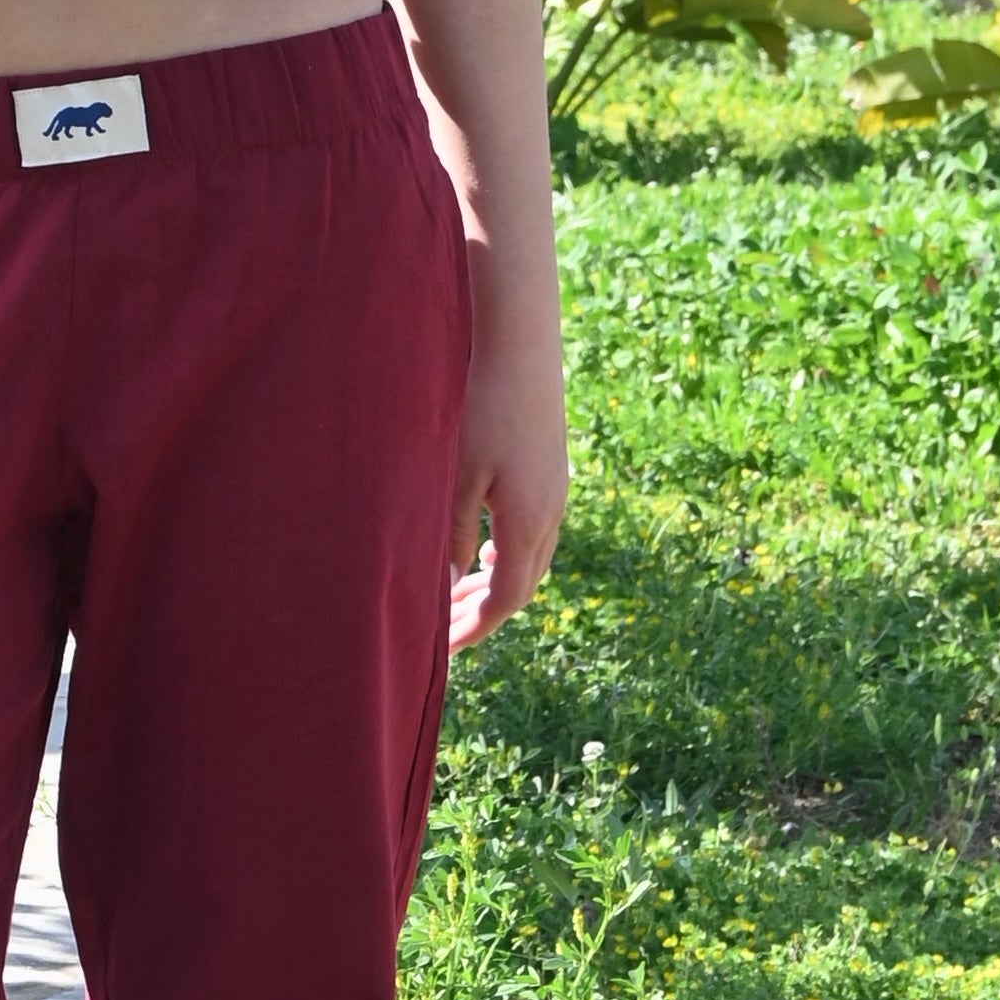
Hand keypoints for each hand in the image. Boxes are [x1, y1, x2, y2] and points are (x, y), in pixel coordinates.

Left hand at [447, 350, 568, 652]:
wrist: (522, 351)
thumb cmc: (483, 409)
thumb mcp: (458, 477)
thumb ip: (452, 534)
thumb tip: (449, 584)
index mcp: (528, 523)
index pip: (505, 599)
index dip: (474, 628)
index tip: (444, 648)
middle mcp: (551, 515)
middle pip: (521, 585)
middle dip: (482, 613)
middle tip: (444, 631)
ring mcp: (556, 494)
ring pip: (529, 560)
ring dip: (495, 584)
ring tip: (457, 598)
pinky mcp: (552, 474)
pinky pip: (534, 535)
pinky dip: (507, 556)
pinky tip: (481, 551)